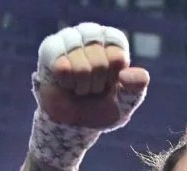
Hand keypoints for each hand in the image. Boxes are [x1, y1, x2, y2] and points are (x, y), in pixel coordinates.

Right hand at [33, 23, 148, 129]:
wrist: (75, 121)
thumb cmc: (102, 105)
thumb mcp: (126, 100)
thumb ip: (136, 86)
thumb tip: (124, 76)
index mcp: (113, 41)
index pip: (117, 57)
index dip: (112, 78)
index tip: (110, 83)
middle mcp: (91, 33)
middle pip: (100, 63)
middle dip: (97, 84)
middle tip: (92, 87)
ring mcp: (70, 38)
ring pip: (81, 68)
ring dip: (81, 86)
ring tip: (79, 86)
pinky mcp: (50, 48)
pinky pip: (63, 69)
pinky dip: (66, 83)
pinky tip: (65, 83)